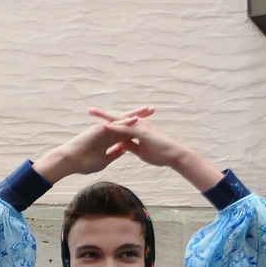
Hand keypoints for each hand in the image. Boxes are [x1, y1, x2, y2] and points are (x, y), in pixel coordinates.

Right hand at [33, 106, 153, 180]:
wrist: (69, 162)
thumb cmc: (83, 163)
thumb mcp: (104, 160)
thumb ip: (114, 153)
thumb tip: (124, 148)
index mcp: (109, 138)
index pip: (127, 131)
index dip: (138, 128)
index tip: (151, 125)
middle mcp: (107, 131)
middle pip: (126, 122)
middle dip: (140, 116)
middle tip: (152, 110)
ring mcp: (103, 129)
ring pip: (122, 120)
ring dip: (135, 115)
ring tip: (147, 110)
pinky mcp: (99, 129)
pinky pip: (115, 125)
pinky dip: (125, 122)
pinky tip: (135, 119)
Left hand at [92, 111, 222, 191]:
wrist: (174, 156)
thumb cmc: (160, 154)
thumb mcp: (140, 151)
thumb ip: (130, 146)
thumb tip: (120, 144)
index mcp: (137, 129)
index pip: (120, 123)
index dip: (108, 122)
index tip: (95, 121)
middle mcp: (138, 125)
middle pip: (118, 118)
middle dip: (104, 114)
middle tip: (90, 110)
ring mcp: (140, 127)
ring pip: (120, 120)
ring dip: (106, 116)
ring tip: (93, 112)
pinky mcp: (142, 132)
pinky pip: (125, 129)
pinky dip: (114, 127)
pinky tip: (103, 126)